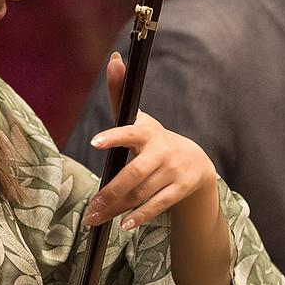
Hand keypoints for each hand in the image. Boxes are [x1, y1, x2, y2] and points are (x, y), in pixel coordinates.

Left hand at [84, 53, 230, 284]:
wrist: (195, 162)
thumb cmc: (153, 139)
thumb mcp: (139, 117)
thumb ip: (121, 93)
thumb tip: (113, 59)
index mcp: (147, 132)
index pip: (129, 132)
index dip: (113, 137)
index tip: (95, 142)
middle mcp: (161, 151)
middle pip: (133, 174)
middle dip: (110, 192)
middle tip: (90, 208)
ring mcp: (172, 172)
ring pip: (141, 193)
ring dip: (116, 208)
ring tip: (95, 219)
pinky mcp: (180, 189)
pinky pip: (157, 205)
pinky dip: (140, 216)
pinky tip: (123, 226)